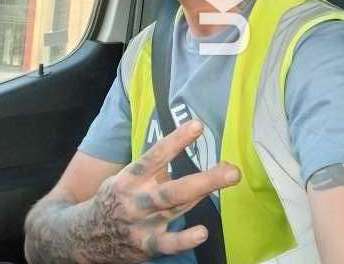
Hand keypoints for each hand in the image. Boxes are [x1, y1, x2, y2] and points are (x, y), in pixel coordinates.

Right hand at [87, 120, 239, 262]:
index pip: (154, 156)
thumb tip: (185, 151)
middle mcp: (136, 200)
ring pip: (175, 209)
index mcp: (130, 178)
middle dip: (205, 179)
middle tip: (233, 170)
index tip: (198, 125)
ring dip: (203, 195)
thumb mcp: (126, 177)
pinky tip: (201, 232)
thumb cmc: (114, 199)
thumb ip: (155, 170)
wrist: (81, 237)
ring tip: (228, 181)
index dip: (176, 141)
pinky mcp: (145, 247)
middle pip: (173, 189)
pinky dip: (183, 240)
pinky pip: (166, 245)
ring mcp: (141, 225)